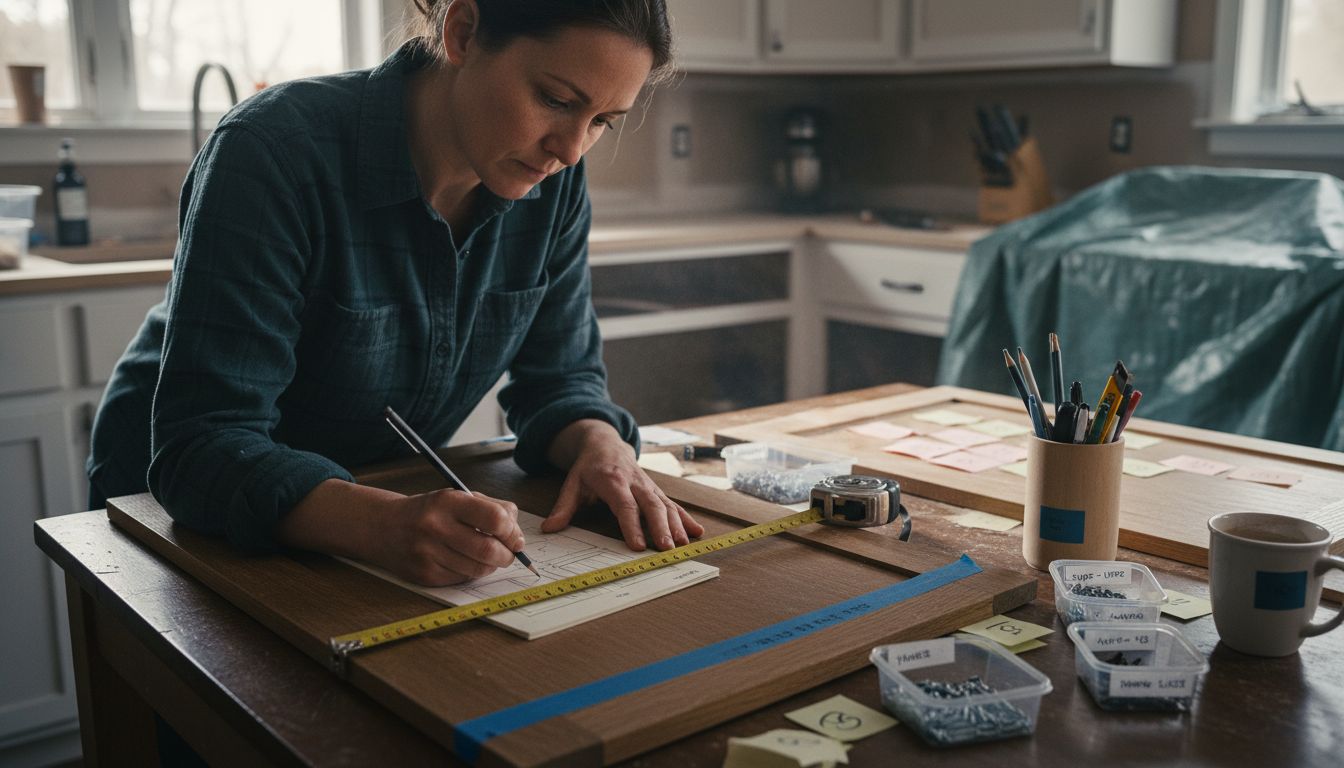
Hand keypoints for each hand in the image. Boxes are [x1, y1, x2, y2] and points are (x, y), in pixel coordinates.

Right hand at [278, 480, 525, 586]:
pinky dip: (471, 573)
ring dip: (491, 566)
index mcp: (447, 501)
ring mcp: (427, 553)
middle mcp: (435, 526)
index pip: (495, 519)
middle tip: (510, 554)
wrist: (383, 527)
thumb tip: (516, 531)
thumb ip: (492, 507)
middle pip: (488, 549)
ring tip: (489, 558)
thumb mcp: (457, 497)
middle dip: (507, 555)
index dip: (512, 531)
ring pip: (477, 569)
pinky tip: (466, 562)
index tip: (515, 537)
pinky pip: (461, 579)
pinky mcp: (423, 575)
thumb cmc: (430, 511)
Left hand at [543, 420, 705, 550]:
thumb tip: (549, 529)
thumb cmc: (588, 467)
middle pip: (651, 505)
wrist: (605, 443)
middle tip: (667, 549)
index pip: (624, 505)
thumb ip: (563, 507)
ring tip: (684, 545)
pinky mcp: (656, 490)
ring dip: (677, 526)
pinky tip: (697, 532)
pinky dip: (686, 518)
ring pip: (666, 505)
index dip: (631, 525)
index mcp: (613, 480)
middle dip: (661, 527)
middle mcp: (635, 482)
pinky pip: (673, 504)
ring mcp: (648, 485)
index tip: (637, 545)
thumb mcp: (572, 483)